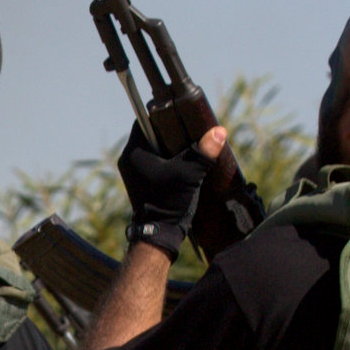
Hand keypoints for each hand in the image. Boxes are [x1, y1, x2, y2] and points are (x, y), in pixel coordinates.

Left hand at [117, 124, 228, 253]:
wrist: (158, 233)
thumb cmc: (168, 203)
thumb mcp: (189, 174)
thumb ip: (203, 152)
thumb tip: (219, 131)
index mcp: (134, 152)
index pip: (146, 121)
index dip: (164, 115)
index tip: (180, 115)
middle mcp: (129, 159)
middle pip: (151, 134)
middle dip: (170, 132)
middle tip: (189, 130)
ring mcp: (133, 171)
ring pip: (153, 148)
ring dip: (169, 146)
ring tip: (188, 145)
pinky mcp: (140, 182)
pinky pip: (153, 161)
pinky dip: (167, 159)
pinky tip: (182, 161)